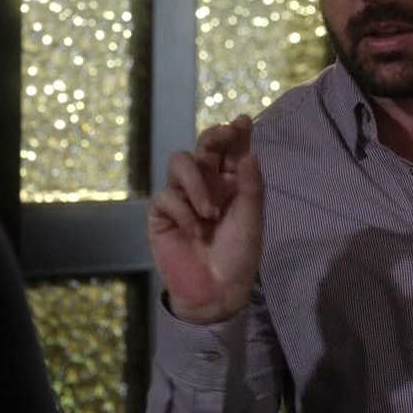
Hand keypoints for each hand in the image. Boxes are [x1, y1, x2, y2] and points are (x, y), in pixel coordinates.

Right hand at [147, 115, 262, 324]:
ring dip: (196, 182)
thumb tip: (248, 152)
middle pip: (203, 147)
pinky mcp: (162, 213)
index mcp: (231, 182)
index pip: (230, 150)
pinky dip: (183, 212)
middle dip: (213, 137)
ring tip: (210, 212)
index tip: (243, 122)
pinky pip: (166, 197)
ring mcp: (182, 196)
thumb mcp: (251, 217)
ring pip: (179, 163)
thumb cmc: (239, 253)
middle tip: (224, 135)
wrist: (217, 289)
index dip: (235, 133)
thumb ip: (250, 184)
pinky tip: (194, 230)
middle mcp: (206, 183)